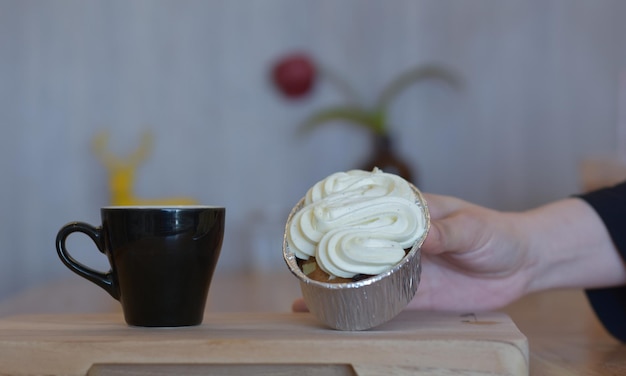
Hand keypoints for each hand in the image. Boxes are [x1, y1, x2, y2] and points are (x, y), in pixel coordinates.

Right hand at [292, 192, 530, 312]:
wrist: (522, 266)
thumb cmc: (497, 233)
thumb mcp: (474, 227)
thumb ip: (447, 230)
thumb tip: (423, 234)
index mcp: (410, 212)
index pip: (367, 209)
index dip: (337, 213)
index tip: (307, 220)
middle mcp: (400, 240)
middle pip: (356, 244)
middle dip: (326, 253)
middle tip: (295, 263)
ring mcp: (405, 268)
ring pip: (363, 275)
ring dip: (336, 284)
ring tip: (304, 295)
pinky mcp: (415, 295)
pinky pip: (383, 302)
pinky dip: (361, 308)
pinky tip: (338, 316)